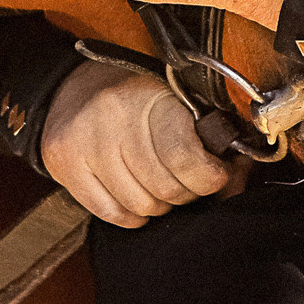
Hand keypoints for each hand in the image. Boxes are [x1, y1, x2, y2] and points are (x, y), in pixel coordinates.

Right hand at [42, 59, 237, 227]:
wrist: (73, 88)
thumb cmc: (135, 96)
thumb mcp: (176, 100)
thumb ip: (210, 136)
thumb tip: (239, 177)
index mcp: (149, 96)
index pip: (185, 157)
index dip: (209, 177)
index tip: (215, 174)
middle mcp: (113, 117)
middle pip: (165, 189)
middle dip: (185, 193)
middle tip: (186, 181)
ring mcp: (85, 143)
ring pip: (141, 205)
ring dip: (159, 205)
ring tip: (157, 185)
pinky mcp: (64, 164)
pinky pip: (111, 213)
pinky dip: (131, 214)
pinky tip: (135, 196)